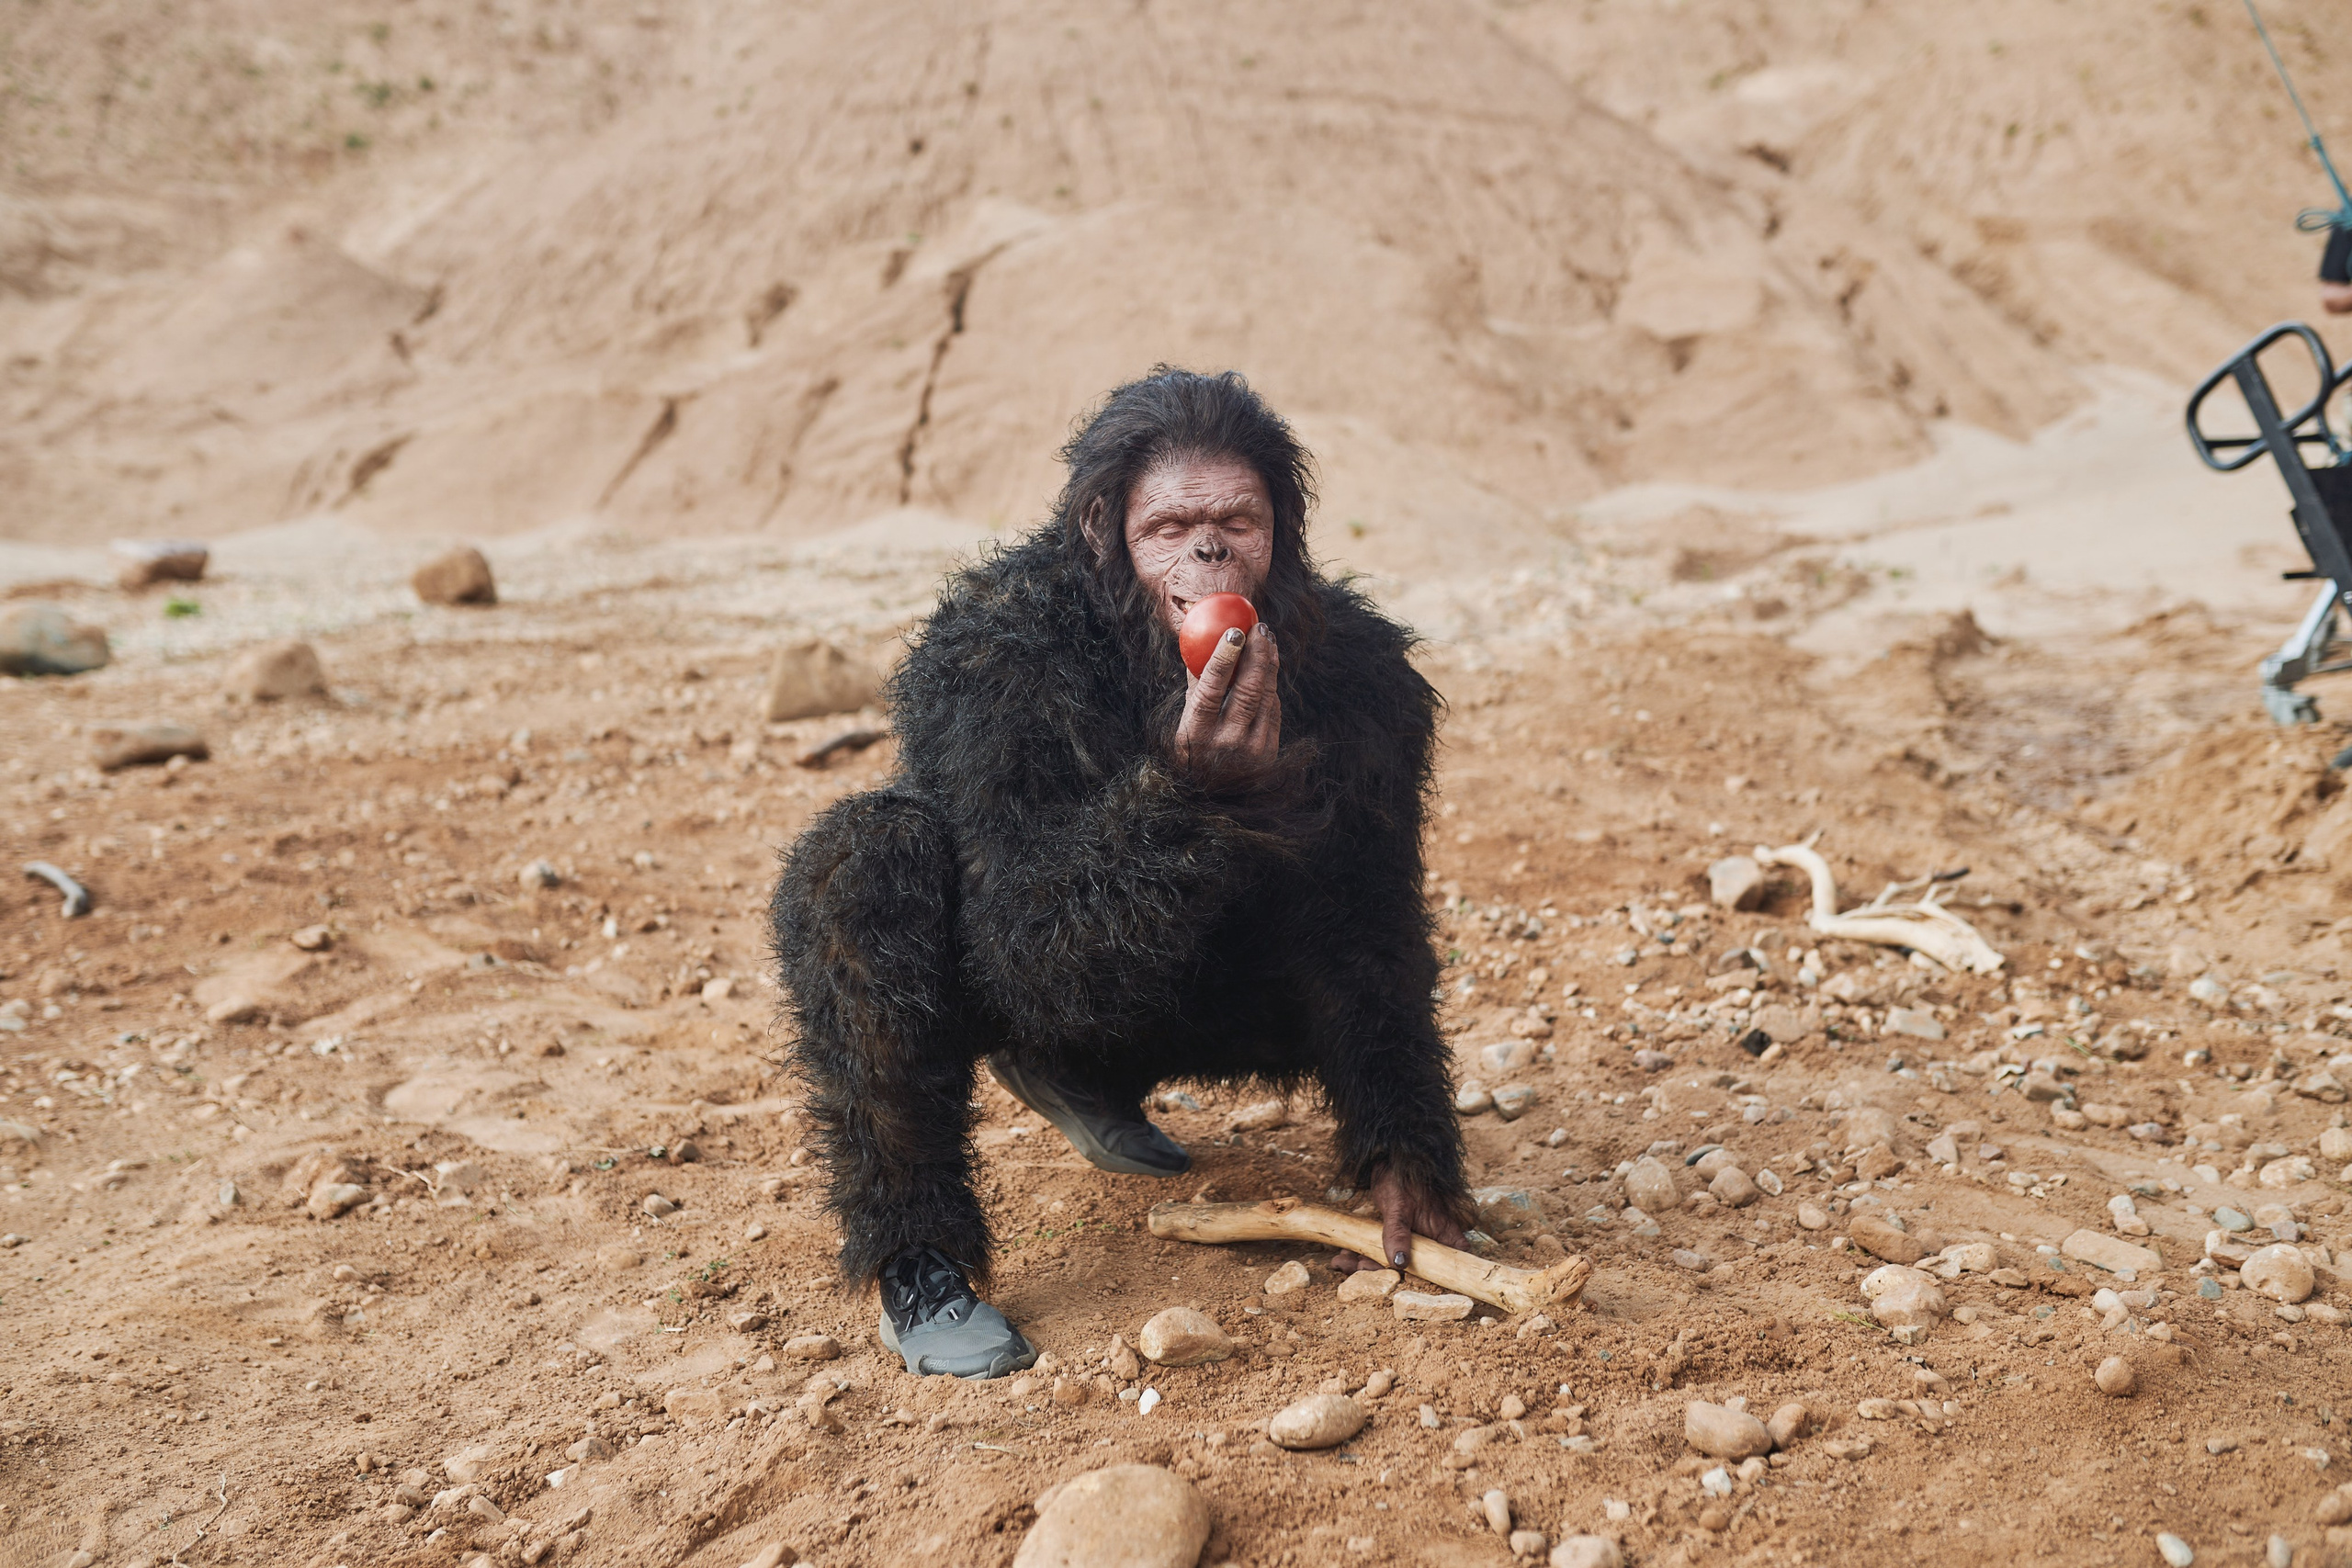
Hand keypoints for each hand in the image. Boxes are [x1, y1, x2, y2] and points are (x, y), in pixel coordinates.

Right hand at [1172, 620, 1279, 784]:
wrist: (1212, 794)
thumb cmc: (1195, 746)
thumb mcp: (1186, 721)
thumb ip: (1196, 685)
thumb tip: (1202, 642)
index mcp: (1197, 732)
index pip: (1211, 689)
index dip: (1223, 658)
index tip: (1233, 632)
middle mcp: (1226, 742)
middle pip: (1248, 689)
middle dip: (1257, 654)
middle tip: (1259, 628)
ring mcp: (1251, 749)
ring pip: (1266, 696)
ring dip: (1269, 664)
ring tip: (1267, 640)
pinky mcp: (1269, 752)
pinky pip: (1273, 710)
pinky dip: (1271, 686)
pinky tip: (1268, 668)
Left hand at [1331, 1164, 1468, 1274]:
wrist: (1388, 1160)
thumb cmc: (1403, 1178)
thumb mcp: (1399, 1206)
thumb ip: (1398, 1233)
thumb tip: (1400, 1263)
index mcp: (1444, 1238)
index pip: (1446, 1270)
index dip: (1427, 1284)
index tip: (1397, 1286)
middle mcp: (1432, 1244)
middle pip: (1411, 1270)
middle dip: (1380, 1273)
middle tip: (1352, 1270)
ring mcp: (1414, 1242)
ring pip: (1392, 1263)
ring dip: (1366, 1264)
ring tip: (1341, 1262)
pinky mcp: (1396, 1238)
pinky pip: (1382, 1253)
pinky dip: (1363, 1255)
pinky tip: (1343, 1255)